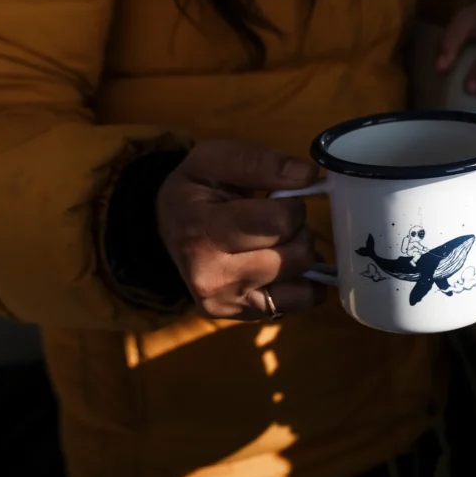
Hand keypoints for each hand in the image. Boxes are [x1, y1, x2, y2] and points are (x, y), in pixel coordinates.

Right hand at [157, 140, 324, 320]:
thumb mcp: (214, 159)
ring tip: (276, 242)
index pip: (279, 222)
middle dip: (297, 231)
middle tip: (276, 223)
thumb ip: (260, 162)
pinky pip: (302, 301)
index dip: (291, 205)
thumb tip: (307, 174)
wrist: (168, 230)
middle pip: (297, 254)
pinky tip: (283, 265)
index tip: (278, 199)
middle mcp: (212, 277)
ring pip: (304, 278)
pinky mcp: (243, 317)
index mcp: (201, 232)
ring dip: (301, 255)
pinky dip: (304, 281)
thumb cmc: (194, 192)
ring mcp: (228, 303)